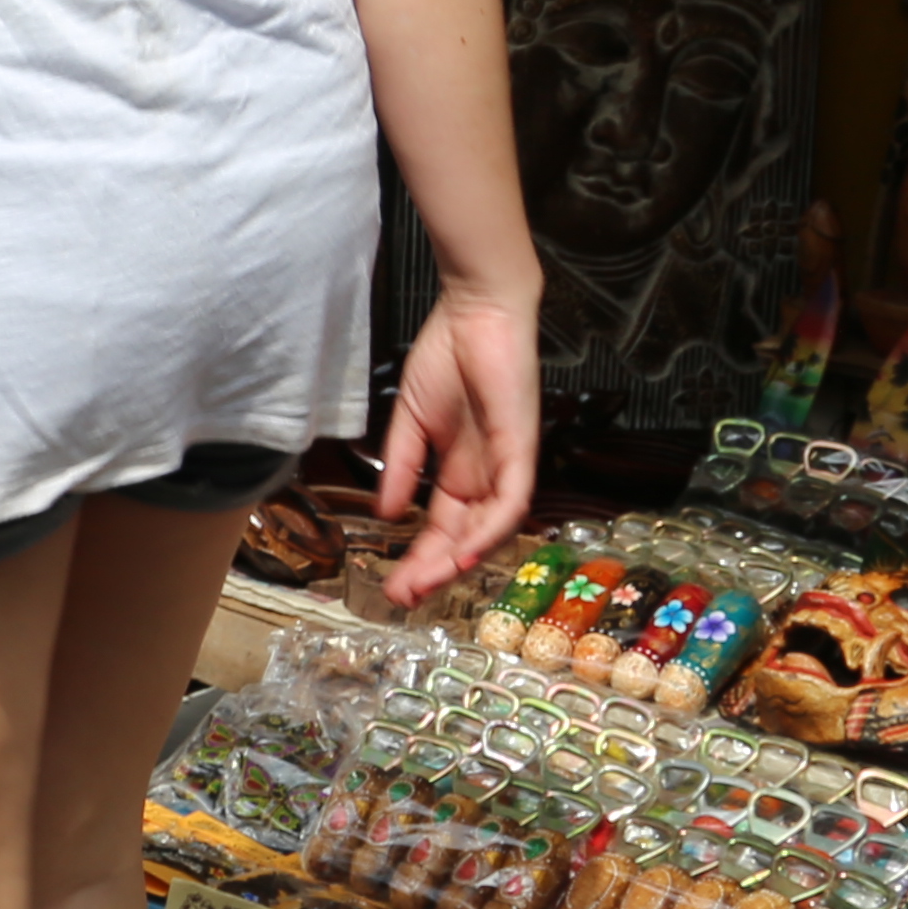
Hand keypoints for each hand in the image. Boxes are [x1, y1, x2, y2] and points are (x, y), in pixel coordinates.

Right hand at [371, 293, 539, 606]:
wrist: (475, 310)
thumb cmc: (447, 355)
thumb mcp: (411, 418)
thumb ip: (402, 465)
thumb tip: (385, 512)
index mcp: (461, 470)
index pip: (442, 527)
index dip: (420, 557)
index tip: (391, 586)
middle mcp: (488, 476)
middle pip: (464, 538)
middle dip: (433, 570)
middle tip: (401, 598)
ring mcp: (507, 465)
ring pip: (489, 529)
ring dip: (457, 559)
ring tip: (424, 583)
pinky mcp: (522, 448)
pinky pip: (511, 500)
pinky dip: (491, 529)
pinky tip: (466, 551)